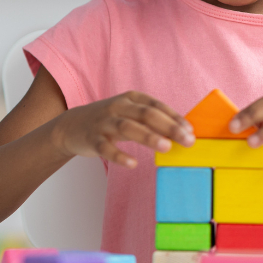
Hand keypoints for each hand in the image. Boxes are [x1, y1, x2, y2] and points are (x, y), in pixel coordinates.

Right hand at [53, 91, 194, 167]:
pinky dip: (119, 156)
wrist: (72, 125)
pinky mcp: (92, 139)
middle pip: (146, 114)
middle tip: (187, 140)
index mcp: (130, 98)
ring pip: (128, 128)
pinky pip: (106, 148)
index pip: (156, 106)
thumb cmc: (110, 120)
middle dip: (169, 127)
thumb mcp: (129, 113)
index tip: (190, 131)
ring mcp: (104, 122)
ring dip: (148, 137)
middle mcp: (118, 107)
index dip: (174, 117)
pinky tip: (133, 163)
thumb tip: (181, 133)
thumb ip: (152, 120)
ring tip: (166, 147)